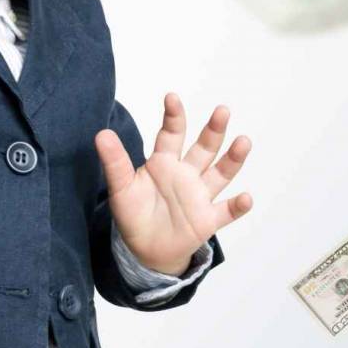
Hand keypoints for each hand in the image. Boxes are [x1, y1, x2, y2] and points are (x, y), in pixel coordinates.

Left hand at [96, 93, 253, 276]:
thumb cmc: (134, 213)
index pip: (172, 134)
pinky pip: (226, 211)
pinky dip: (237, 206)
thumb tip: (100, 134)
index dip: (173, 117)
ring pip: (220, 174)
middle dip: (214, 130)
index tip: (172, 98)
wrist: (146, 249)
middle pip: (203, 148)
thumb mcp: (121, 187)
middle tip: (223, 111)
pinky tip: (246, 198)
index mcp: (164, 163)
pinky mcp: (207, 220)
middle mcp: (186, 174)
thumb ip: (114, 162)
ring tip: (244, 142)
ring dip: (232, 159)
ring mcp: (199, 196)